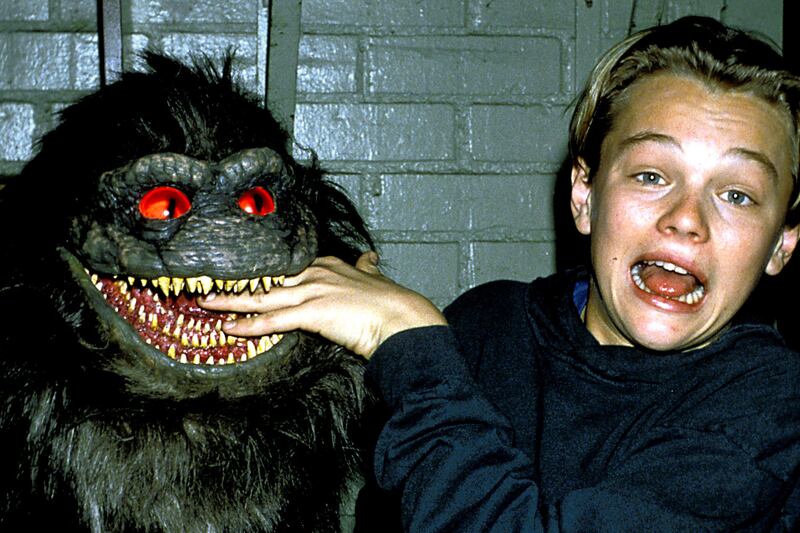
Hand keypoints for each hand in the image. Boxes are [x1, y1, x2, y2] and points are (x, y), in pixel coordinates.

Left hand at [198, 252, 446, 357]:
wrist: (404, 319)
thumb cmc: (393, 304)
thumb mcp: (376, 278)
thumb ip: (366, 269)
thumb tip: (369, 258)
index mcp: (330, 266)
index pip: (288, 267)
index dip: (264, 273)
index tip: (244, 274)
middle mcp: (316, 275)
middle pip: (268, 279)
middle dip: (238, 283)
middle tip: (210, 284)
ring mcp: (312, 293)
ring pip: (263, 298)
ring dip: (231, 301)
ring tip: (206, 303)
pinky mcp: (311, 313)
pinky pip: (273, 321)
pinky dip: (249, 325)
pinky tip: (229, 328)